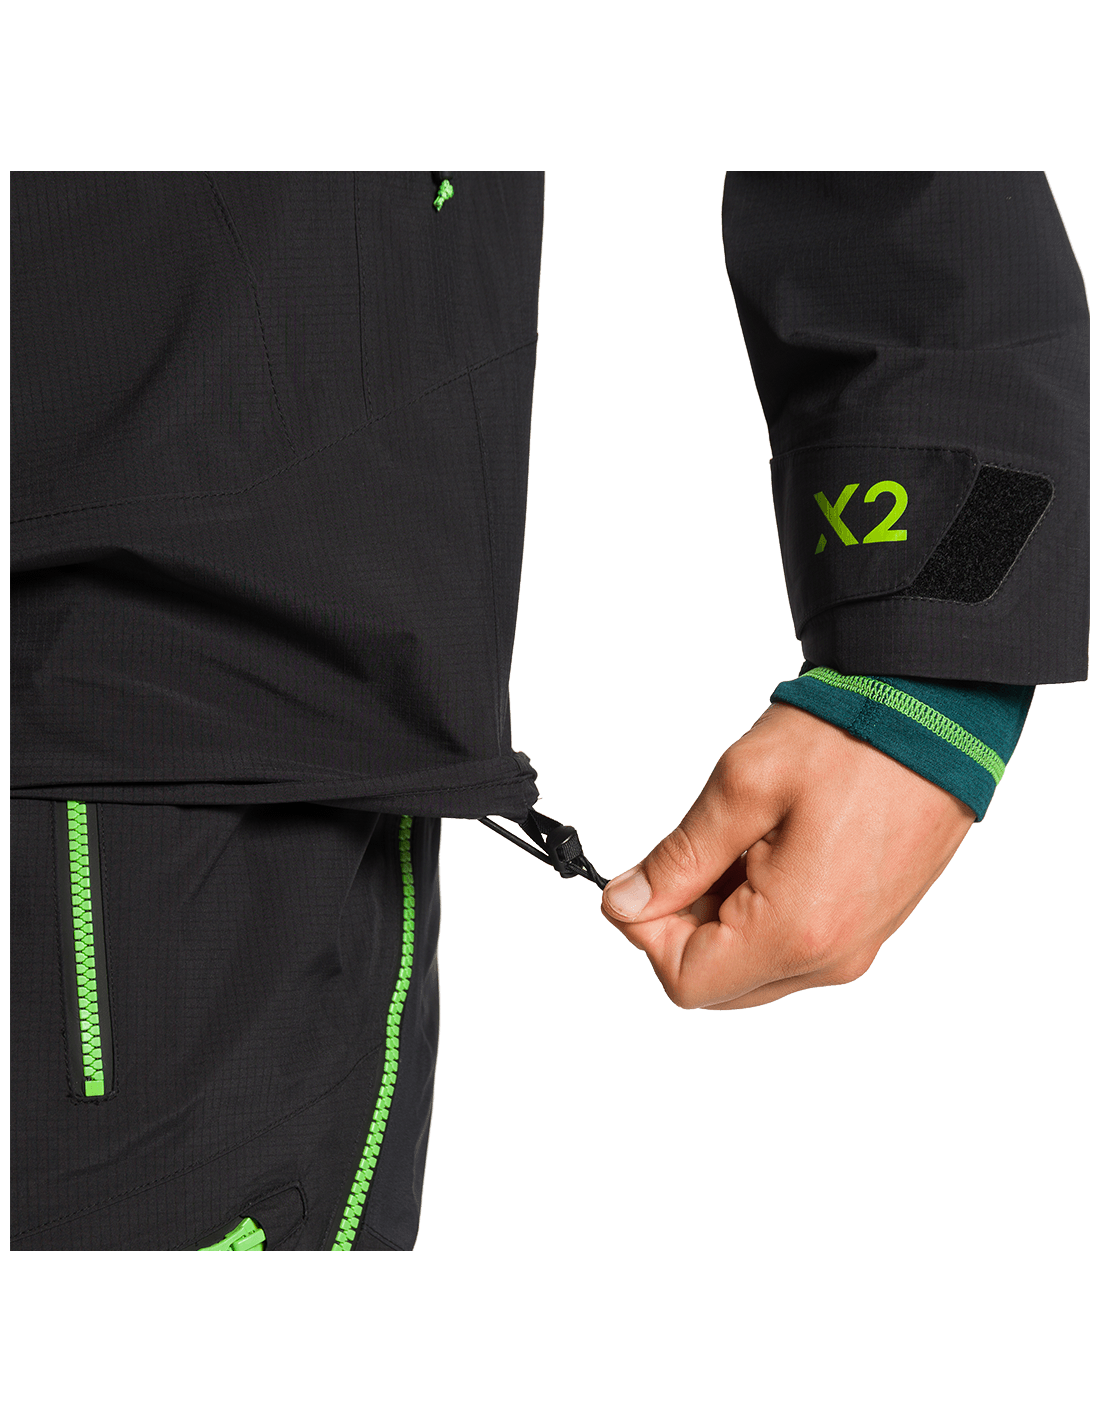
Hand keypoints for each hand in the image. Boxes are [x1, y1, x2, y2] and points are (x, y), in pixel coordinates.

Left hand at [601, 702, 975, 1008]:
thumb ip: (678, 859)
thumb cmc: (850, 739)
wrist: (938, 716)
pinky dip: (760, 911)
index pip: (686, 981)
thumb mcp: (741, 788)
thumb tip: (627, 903)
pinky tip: (767, 850)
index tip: (642, 879)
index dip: (647, 932)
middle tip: (687, 856)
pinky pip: (793, 946)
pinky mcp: (867, 927)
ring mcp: (856, 946)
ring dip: (721, 917)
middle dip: (683, 926)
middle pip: (719, 984)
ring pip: (753, 967)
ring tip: (737, 841)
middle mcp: (832, 957)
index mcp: (796, 931)